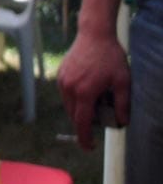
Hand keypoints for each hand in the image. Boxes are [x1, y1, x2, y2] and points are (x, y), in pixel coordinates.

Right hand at [57, 31, 129, 149]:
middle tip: (98, 124)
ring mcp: (63, 82)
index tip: (89, 148)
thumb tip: (122, 122)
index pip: (82, 122)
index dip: (85, 138)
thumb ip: (122, 104)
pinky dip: (75, 100)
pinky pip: (66, 95)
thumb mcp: (123, 81)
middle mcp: (70, 89)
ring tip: (94, 105)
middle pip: (74, 116)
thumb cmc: (111, 57)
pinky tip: (87, 92)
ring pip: (69, 106)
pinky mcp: (60, 76)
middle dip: (84, 124)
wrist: (94, 35)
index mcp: (85, 93)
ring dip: (80, 111)